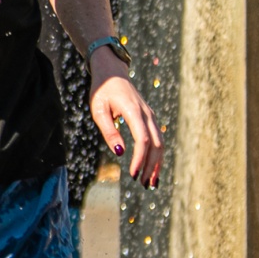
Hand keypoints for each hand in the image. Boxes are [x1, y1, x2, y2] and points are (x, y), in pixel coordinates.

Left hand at [90, 69, 162, 187]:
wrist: (112, 72)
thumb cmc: (102, 91)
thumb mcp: (98, 110)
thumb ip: (109, 131)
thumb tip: (119, 153)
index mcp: (134, 111)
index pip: (142, 139)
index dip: (140, 159)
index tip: (133, 175)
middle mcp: (147, 114)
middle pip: (155, 144)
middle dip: (151, 166)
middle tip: (143, 184)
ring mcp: (151, 116)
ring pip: (160, 143)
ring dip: (157, 163)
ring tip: (151, 182)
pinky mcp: (150, 119)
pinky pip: (158, 139)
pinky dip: (157, 155)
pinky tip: (152, 168)